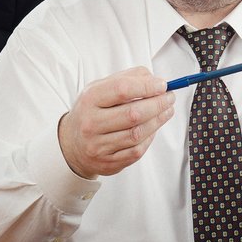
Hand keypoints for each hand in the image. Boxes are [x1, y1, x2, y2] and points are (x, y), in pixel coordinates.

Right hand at [57, 68, 174, 178]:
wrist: (72, 144)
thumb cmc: (91, 112)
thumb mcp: (100, 89)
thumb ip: (127, 79)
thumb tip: (155, 80)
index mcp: (89, 100)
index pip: (121, 90)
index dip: (147, 86)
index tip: (163, 85)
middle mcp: (91, 123)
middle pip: (133, 114)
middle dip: (157, 104)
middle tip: (170, 98)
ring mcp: (98, 145)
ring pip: (137, 134)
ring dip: (158, 121)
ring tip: (167, 111)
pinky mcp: (108, 162)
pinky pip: (136, 151)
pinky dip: (150, 138)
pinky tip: (153, 128)